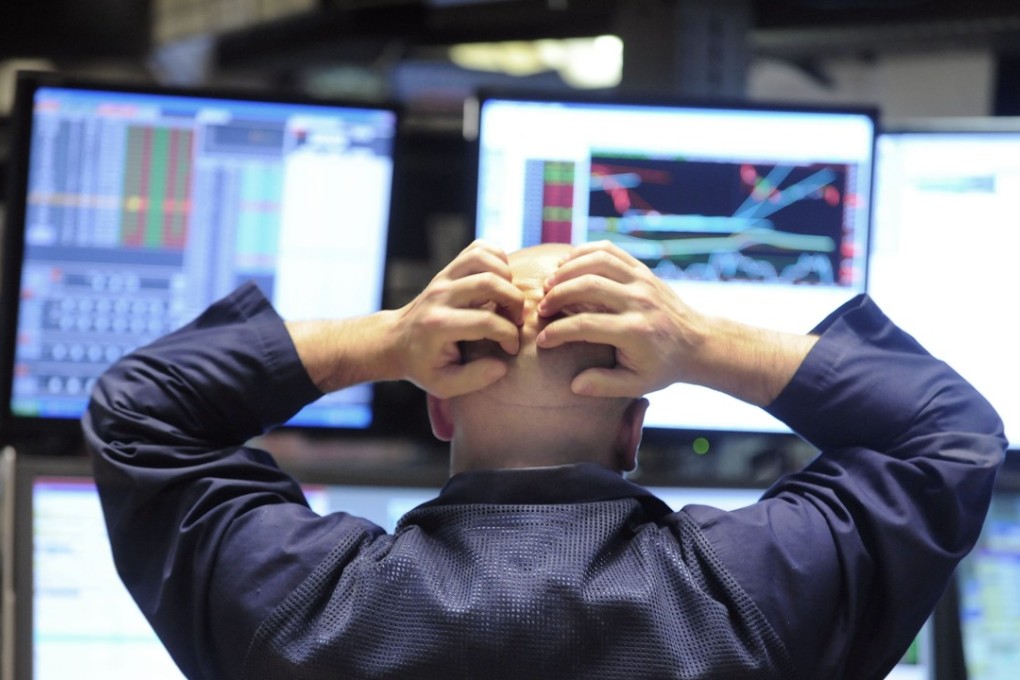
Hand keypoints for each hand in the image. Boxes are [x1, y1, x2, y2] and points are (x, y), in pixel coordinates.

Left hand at [394, 240, 524, 397]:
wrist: (396, 341)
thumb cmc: (422, 365)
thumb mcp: (443, 384)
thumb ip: (474, 378)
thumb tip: (502, 365)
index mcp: (438, 325)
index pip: (486, 322)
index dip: (508, 335)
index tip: (511, 349)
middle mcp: (440, 295)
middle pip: (489, 283)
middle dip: (514, 302)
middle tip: (516, 320)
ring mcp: (443, 277)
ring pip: (483, 258)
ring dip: (507, 276)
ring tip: (508, 299)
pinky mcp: (448, 268)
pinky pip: (478, 248)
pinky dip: (497, 257)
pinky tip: (501, 280)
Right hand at [536, 240, 817, 405]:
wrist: (697, 343)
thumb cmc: (662, 367)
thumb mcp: (637, 385)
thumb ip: (604, 385)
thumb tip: (574, 385)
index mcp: (635, 331)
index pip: (586, 325)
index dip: (558, 332)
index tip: (542, 341)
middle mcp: (638, 301)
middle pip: (588, 286)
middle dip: (557, 295)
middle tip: (541, 308)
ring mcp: (641, 281)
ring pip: (597, 261)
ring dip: (567, 270)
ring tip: (549, 285)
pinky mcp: (642, 270)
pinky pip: (609, 250)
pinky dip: (584, 252)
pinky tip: (567, 265)